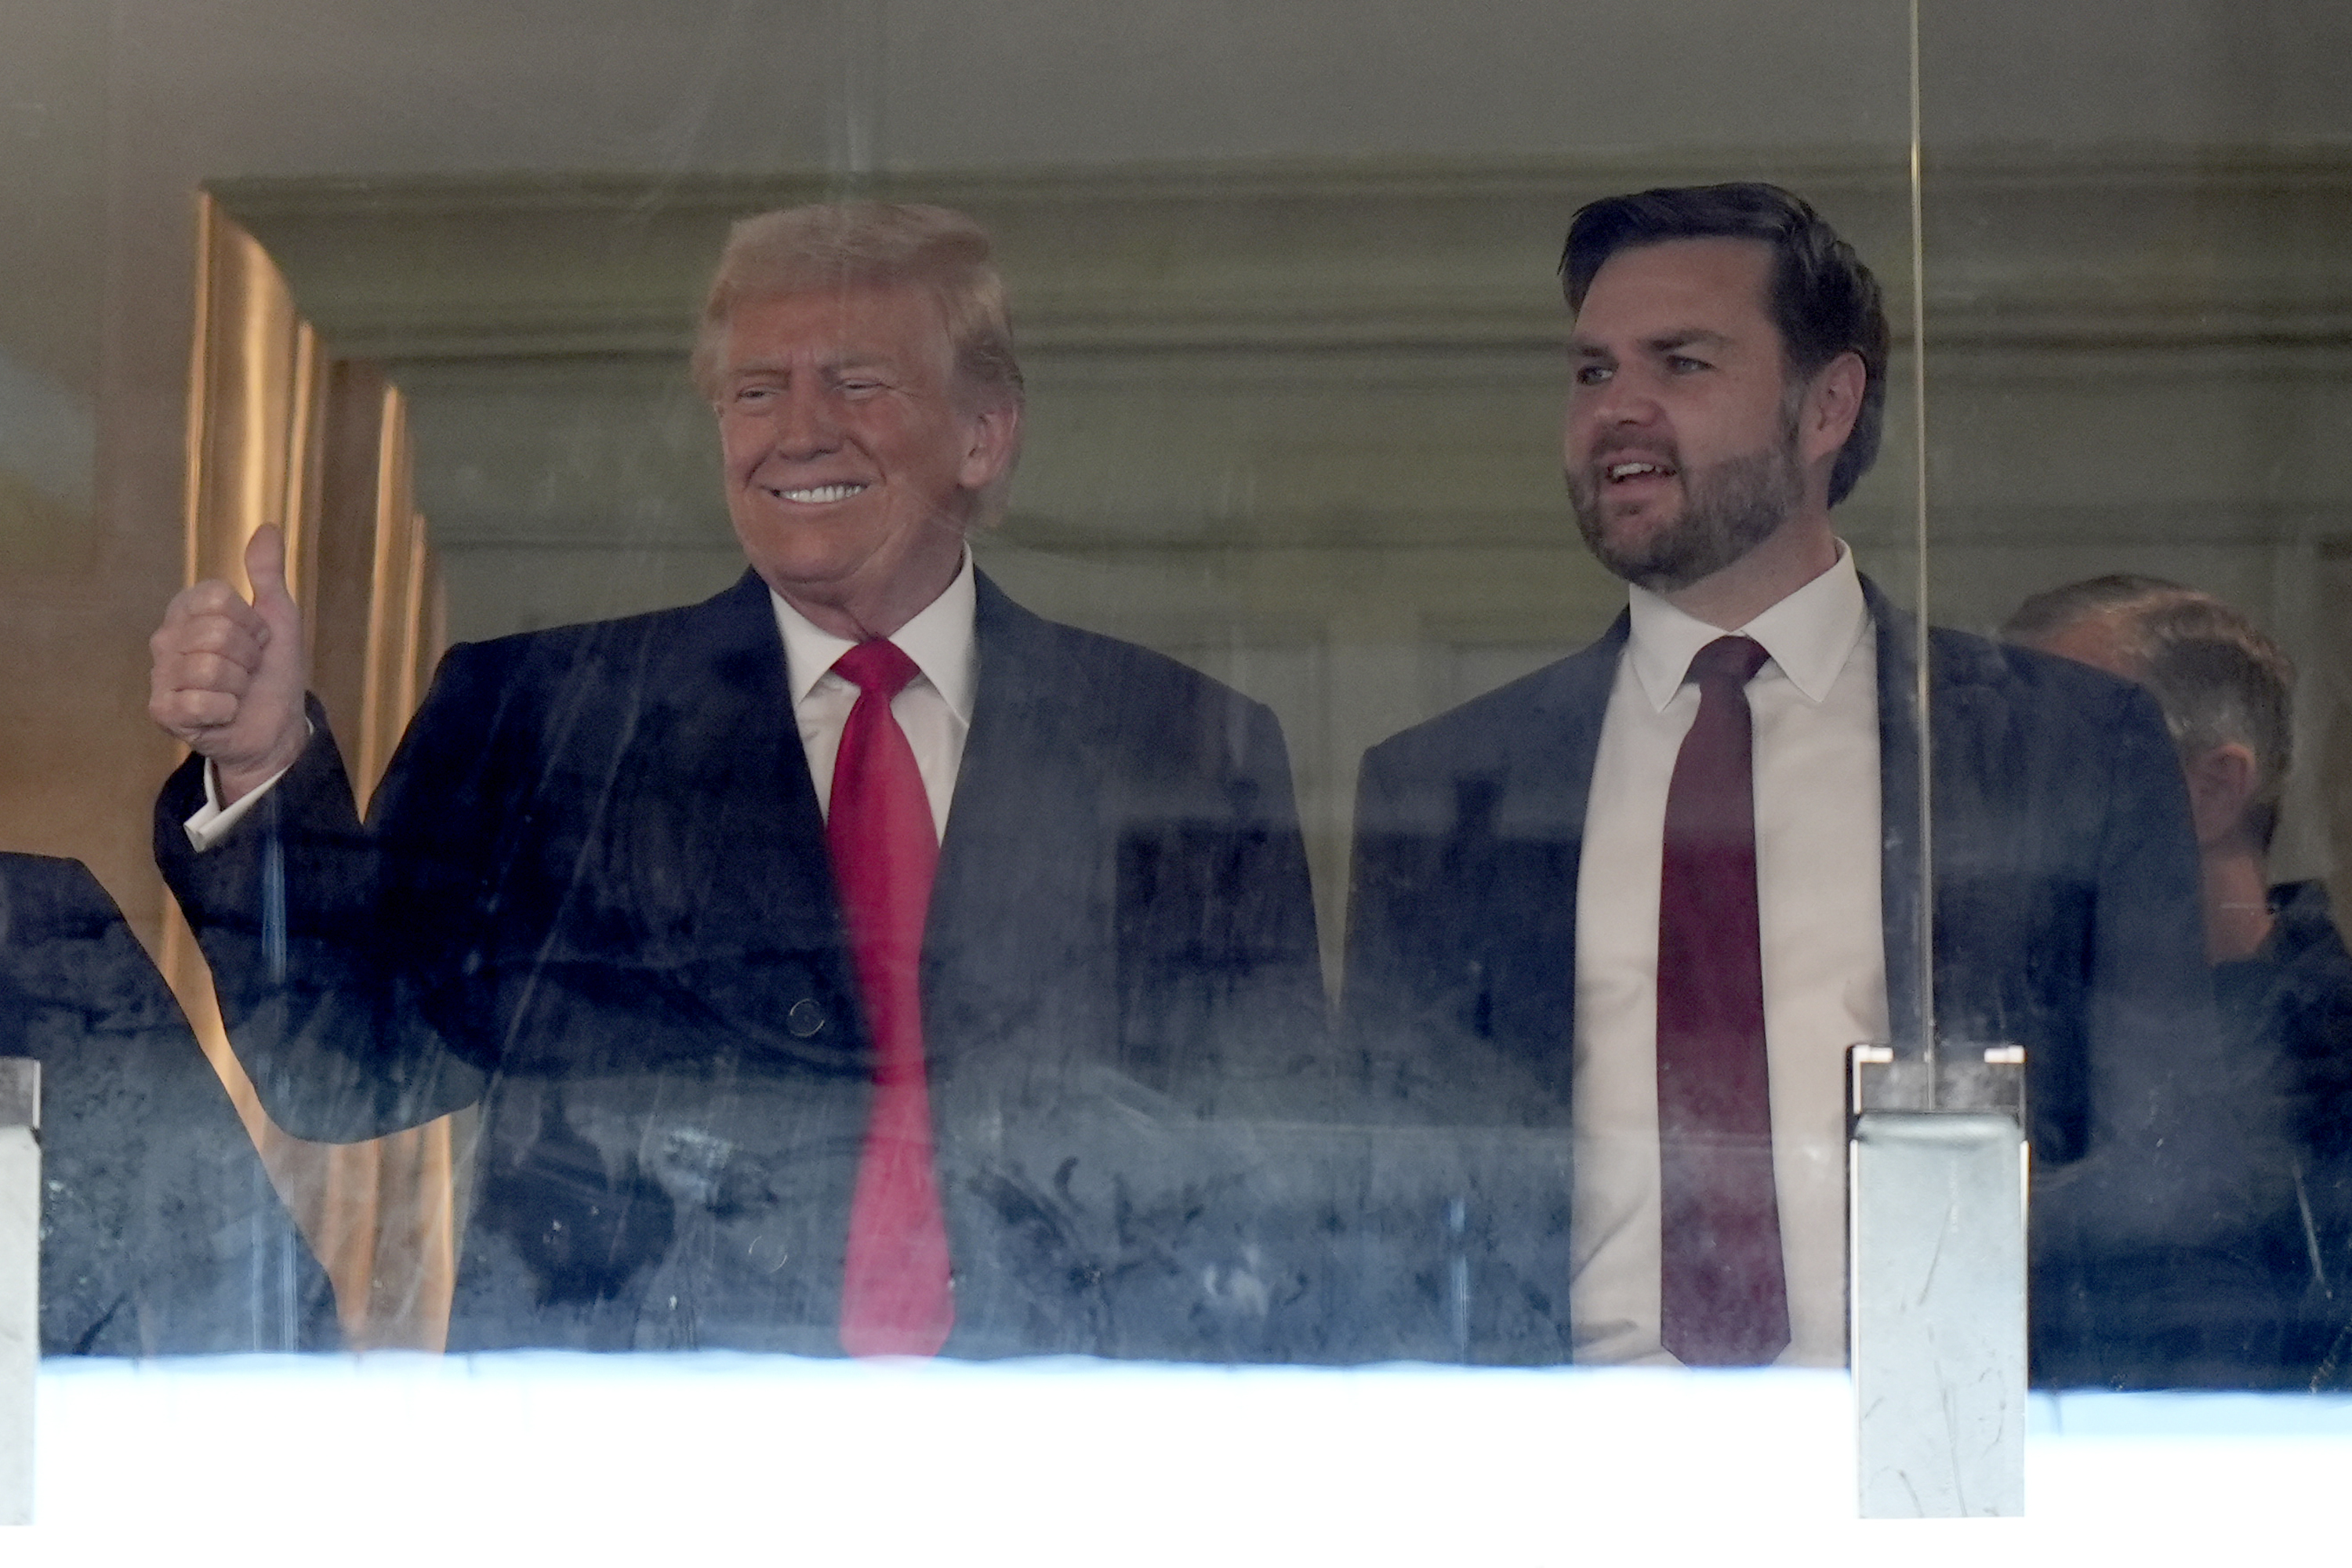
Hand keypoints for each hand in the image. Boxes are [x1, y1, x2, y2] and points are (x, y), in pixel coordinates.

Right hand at [148, 525, 310, 805]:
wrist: (276, 727)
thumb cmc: (272, 672)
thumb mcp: (278, 617)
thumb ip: (267, 574)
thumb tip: (268, 528)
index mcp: (188, 610)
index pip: (218, 598)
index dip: (252, 623)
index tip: (257, 639)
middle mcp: (166, 638)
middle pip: (217, 633)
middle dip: (248, 656)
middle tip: (248, 670)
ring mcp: (160, 675)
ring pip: (211, 668)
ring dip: (239, 685)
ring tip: (236, 691)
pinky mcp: (162, 711)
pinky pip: (201, 701)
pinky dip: (226, 710)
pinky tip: (222, 713)